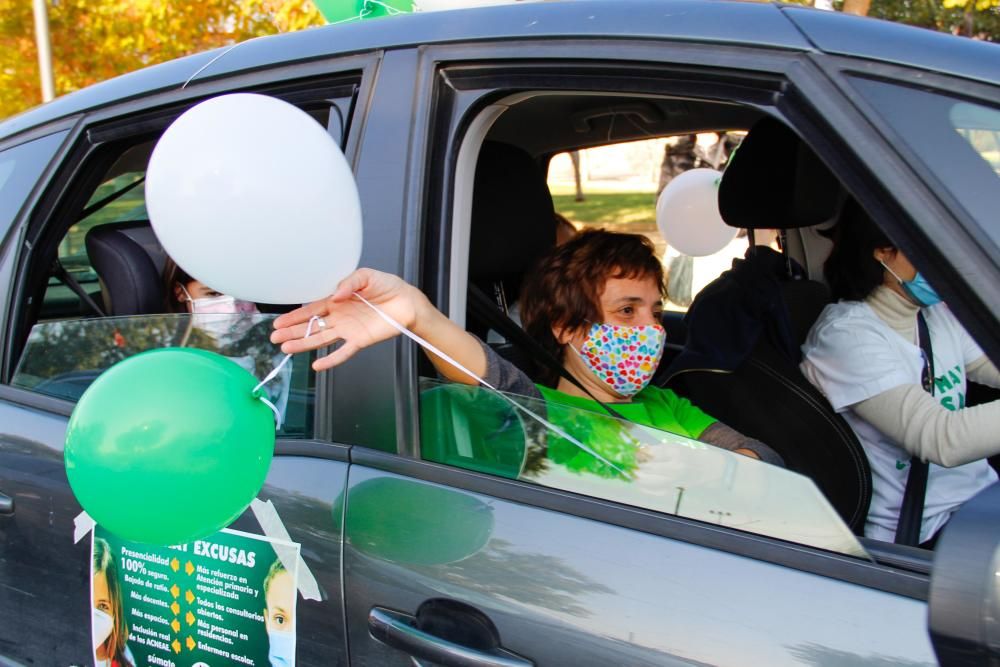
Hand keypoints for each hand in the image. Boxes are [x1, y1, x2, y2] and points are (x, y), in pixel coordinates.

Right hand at [270, 268, 426, 370]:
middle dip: (292, 331)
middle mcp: (339, 317)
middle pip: (311, 326)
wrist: (407, 301)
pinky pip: (343, 352)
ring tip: (286, 349)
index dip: (294, 316)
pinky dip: (331, 360)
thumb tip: (334, 295)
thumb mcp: (366, 276)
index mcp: (337, 300)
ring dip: (303, 344)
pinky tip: (317, 366)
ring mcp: (348, 330)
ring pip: (321, 339)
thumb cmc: (387, 286)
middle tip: (274, 338)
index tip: (278, 323)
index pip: (311, 309)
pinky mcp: (360, 340)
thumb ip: (349, 282)